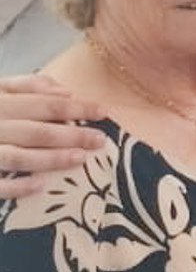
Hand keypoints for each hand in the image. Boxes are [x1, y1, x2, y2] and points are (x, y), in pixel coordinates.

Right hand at [0, 74, 107, 196]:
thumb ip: (23, 85)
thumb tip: (63, 90)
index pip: (42, 104)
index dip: (75, 107)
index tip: (104, 111)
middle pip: (34, 130)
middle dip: (71, 135)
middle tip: (100, 140)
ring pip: (17, 156)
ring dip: (50, 158)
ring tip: (80, 159)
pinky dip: (16, 185)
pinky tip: (40, 186)